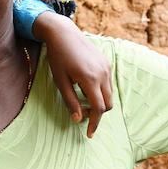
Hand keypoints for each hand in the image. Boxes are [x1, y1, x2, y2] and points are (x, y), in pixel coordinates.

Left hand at [35, 13, 112, 137]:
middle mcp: (103, 74)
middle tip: (81, 113)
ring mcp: (107, 68)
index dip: (94, 123)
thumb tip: (78, 120)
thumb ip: (70, 101)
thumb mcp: (60, 81)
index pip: (99, 108)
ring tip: (81, 100)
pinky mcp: (107, 64)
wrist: (64, 34)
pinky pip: (108, 84)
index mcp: (90, 79)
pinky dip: (100, 92)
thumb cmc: (58, 58)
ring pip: (109, 94)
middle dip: (97, 113)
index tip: (89, 134)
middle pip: (107, 104)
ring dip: (99, 102)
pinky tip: (85, 88)